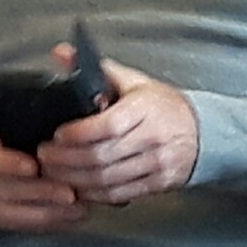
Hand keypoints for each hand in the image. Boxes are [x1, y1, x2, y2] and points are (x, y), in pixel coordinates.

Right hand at [0, 101, 87, 230]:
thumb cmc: (0, 121)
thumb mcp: (2, 101)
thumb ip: (28, 89)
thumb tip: (63, 60)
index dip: (9, 163)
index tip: (36, 166)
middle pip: (1, 190)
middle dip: (38, 194)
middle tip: (71, 193)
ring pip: (11, 213)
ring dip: (47, 213)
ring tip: (79, 208)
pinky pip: (17, 225)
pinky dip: (45, 224)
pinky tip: (71, 219)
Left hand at [37, 55, 198, 205]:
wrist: (202, 133)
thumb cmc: (162, 106)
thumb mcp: (133, 81)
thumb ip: (97, 69)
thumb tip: (61, 52)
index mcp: (145, 108)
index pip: (108, 125)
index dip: (77, 134)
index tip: (56, 135)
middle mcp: (153, 137)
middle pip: (102, 156)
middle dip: (67, 160)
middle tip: (45, 157)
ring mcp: (157, 163)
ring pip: (107, 179)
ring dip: (75, 180)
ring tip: (54, 174)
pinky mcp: (158, 183)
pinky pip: (119, 194)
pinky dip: (94, 194)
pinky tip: (78, 187)